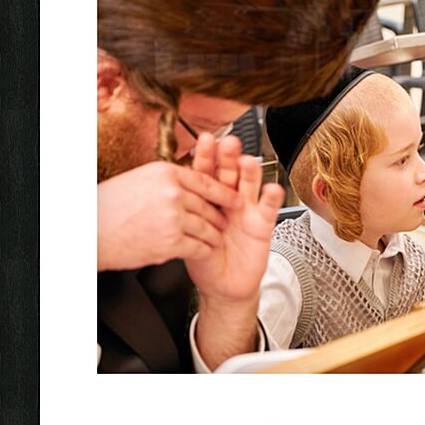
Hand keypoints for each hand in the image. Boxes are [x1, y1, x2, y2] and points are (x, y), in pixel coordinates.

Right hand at [97, 160, 239, 271]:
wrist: (89, 232)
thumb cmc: (109, 207)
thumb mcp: (141, 180)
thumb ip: (168, 180)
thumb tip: (191, 183)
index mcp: (166, 173)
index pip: (206, 181)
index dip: (224, 192)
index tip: (235, 198)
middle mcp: (172, 192)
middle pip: (210, 206)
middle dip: (219, 217)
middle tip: (223, 223)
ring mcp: (172, 217)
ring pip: (208, 228)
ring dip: (213, 236)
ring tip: (214, 239)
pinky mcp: (170, 242)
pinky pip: (199, 246)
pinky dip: (204, 250)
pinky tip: (202, 251)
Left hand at [187, 135, 284, 368]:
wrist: (221, 285)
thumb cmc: (202, 258)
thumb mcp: (185, 234)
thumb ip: (177, 215)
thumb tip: (152, 197)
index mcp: (208, 198)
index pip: (206, 173)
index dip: (206, 156)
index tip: (204, 139)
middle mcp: (229, 200)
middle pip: (229, 173)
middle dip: (229, 157)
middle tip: (228, 143)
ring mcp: (247, 210)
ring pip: (249, 185)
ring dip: (250, 172)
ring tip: (247, 161)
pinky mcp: (262, 225)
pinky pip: (268, 209)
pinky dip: (271, 198)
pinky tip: (272, 189)